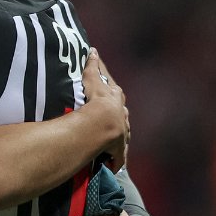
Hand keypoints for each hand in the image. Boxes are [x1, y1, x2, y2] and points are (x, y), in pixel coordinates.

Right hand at [80, 48, 128, 170]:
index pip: (112, 90)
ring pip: (122, 131)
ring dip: (119, 133)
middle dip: (116, 110)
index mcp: (115, 99)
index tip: (107, 88)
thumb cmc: (96, 101)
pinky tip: (114, 165)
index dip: (108, 88)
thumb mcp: (92, 81)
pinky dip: (116, 159)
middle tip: (110, 110)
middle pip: (120, 111)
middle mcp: (122, 115)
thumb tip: (93, 50)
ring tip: (111, 136)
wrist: (103, 124)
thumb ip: (92, 67)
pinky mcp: (118, 149)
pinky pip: (118, 155)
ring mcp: (122, 132)